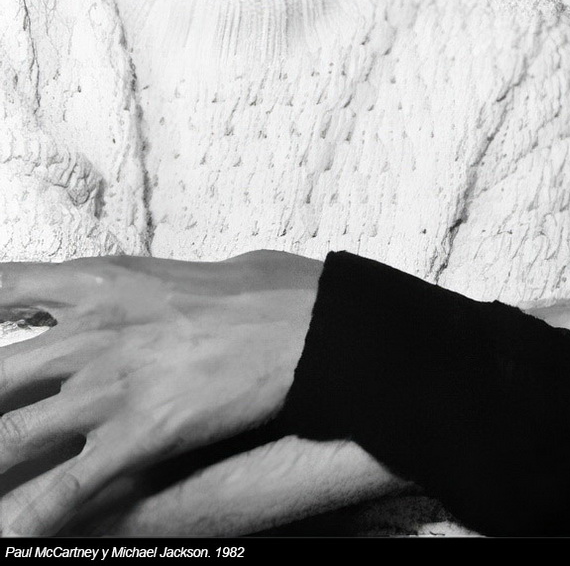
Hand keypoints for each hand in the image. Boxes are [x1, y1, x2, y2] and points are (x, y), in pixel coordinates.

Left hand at [0, 250, 321, 535]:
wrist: (301, 324)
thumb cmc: (249, 291)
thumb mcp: (166, 272)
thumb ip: (117, 288)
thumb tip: (95, 298)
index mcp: (97, 281)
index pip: (4, 285)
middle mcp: (89, 331)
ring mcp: (109, 386)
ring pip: (8, 438)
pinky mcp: (138, 436)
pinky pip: (63, 490)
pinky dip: (27, 521)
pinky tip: (12, 537)